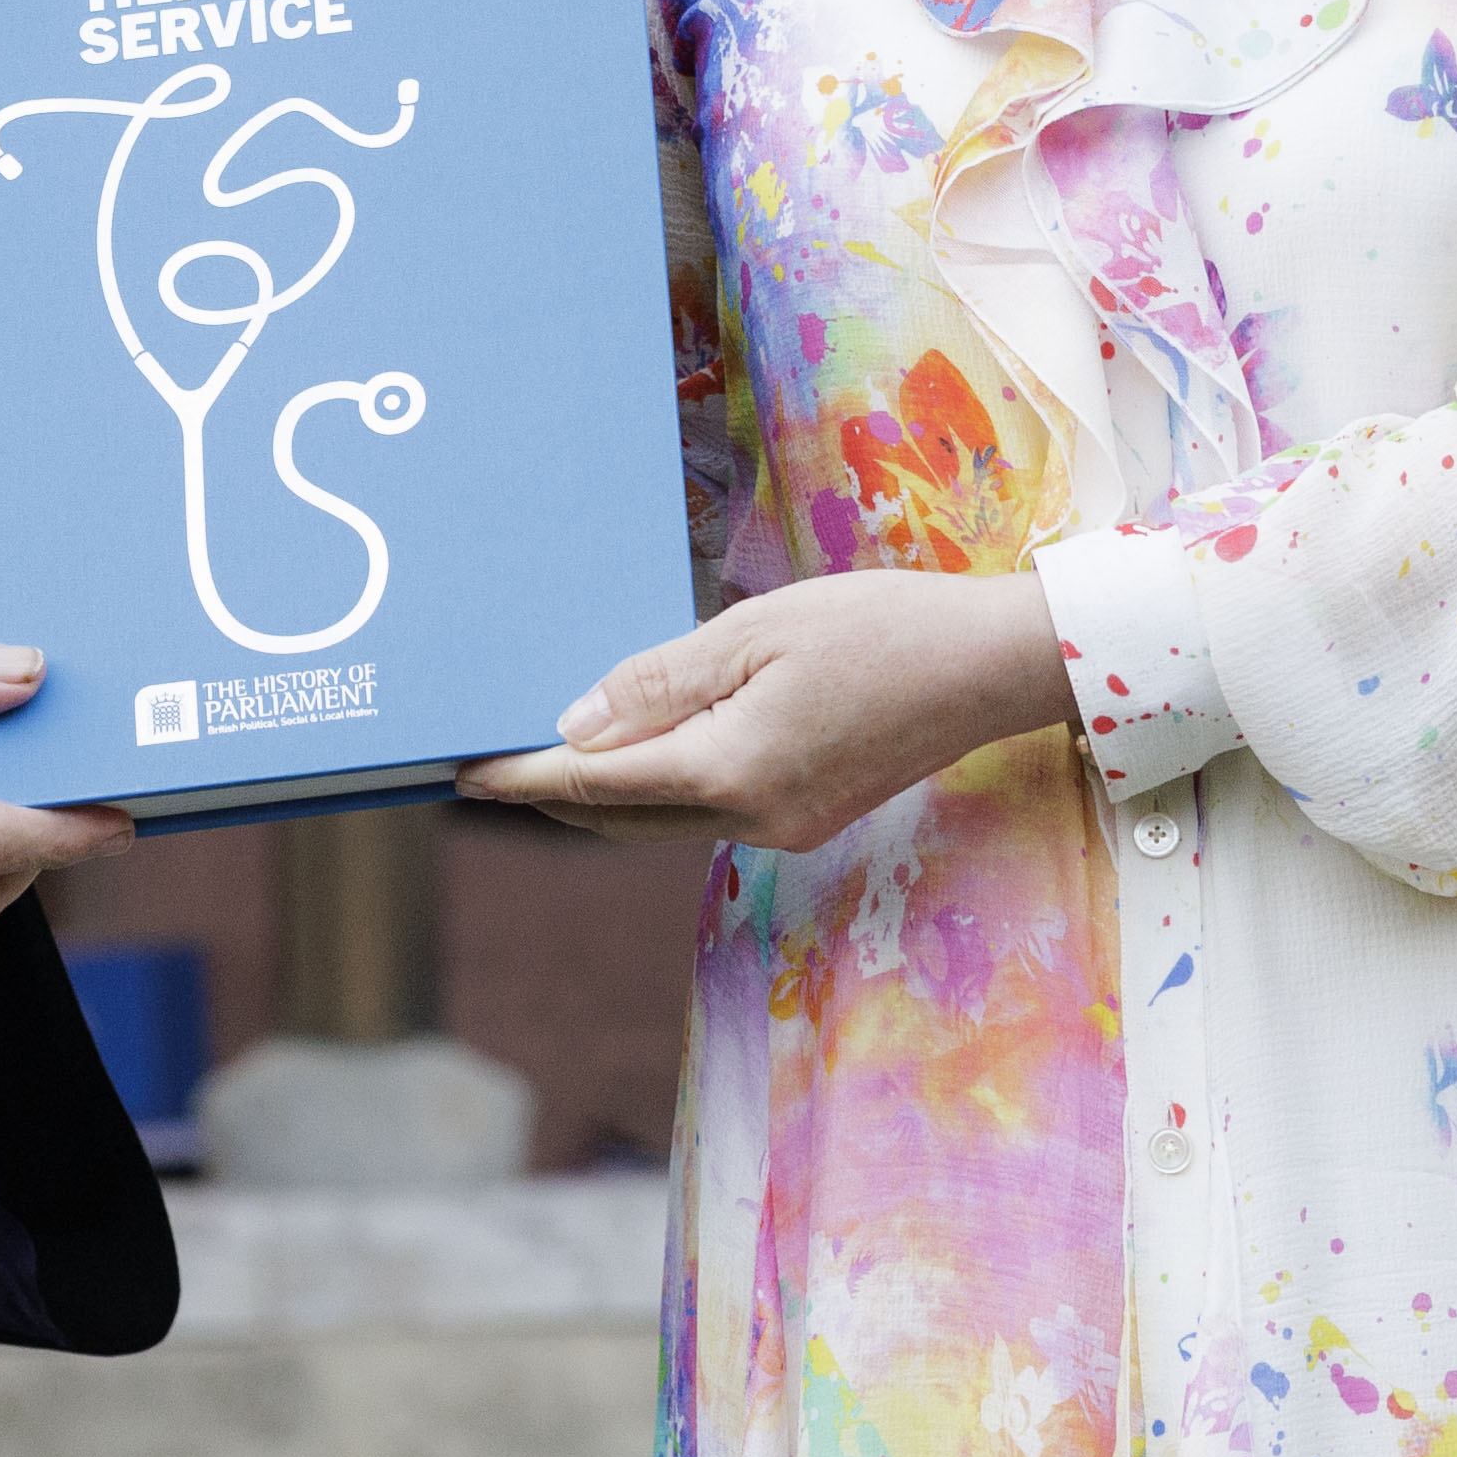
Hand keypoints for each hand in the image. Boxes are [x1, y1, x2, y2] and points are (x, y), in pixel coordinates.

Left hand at [455, 566, 1070, 851]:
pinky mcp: (808, 816)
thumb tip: (576, 728)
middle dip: (550, 792)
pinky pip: (707, 810)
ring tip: (548, 751)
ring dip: (603, 793)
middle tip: (486, 763)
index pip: (596, 783)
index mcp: (729, 771)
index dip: (522, 777)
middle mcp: (750, 819)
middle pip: (620, 818)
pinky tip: (643, 748)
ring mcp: (784, 828)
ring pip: (663, 820)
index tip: (463, 773)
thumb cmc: (882, 628)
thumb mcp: (757, 632)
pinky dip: (660, 786)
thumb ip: (660, 682)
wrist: (993, 666)